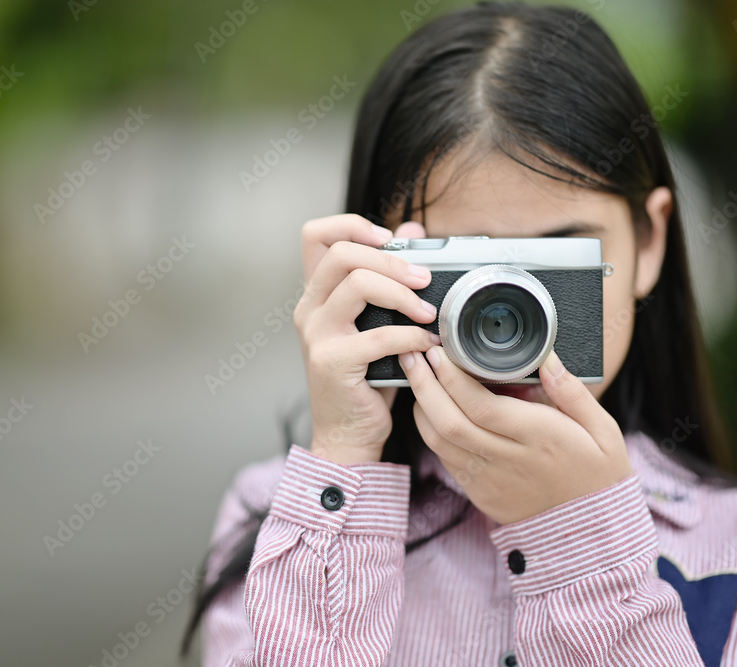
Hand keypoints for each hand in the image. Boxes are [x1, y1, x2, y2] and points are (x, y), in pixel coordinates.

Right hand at [293, 214, 436, 464]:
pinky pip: (380, 334)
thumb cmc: (365, 378)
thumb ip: (389, 276)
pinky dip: (412, 336)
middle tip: (423, 278)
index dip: (351, 225)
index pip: (315, 235)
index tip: (387, 238)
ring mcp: (317, 335)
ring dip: (402, 293)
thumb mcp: (376, 321)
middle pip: (342, 253)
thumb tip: (412, 231)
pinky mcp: (333, 362)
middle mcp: (309, 309)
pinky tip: (427, 344)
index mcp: (316, 294)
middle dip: (391, 260)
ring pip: (357, 283)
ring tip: (427, 311)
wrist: (348, 434)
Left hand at [397, 346, 632, 524]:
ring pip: (439, 441)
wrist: (590, 534)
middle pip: (450, 423)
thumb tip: (547, 358)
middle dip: (425, 385)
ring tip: (417, 375)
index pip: (482, 407)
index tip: (440, 353)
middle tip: (413, 355)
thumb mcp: (603, 431)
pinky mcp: (479, 492)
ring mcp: (489, 480)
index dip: (454, 379)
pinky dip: (432, 430)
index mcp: (540, 439)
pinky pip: (445, 458)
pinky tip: (431, 407)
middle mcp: (508, 461)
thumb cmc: (598, 476)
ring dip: (422, 406)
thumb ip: (572, 392)